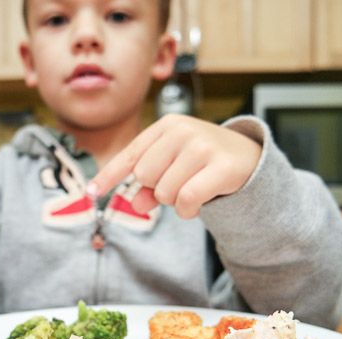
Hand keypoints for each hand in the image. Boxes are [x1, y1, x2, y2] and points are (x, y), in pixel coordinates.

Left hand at [87, 114, 261, 218]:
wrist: (250, 157)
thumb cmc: (204, 161)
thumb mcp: (174, 168)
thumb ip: (151, 185)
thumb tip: (136, 204)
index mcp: (166, 126)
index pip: (130, 155)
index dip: (108, 176)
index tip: (91, 193)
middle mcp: (182, 131)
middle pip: (145, 177)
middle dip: (158, 189)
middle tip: (180, 183)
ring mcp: (202, 146)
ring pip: (164, 191)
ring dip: (175, 201)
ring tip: (193, 189)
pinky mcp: (221, 166)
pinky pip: (186, 200)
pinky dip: (187, 210)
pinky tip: (198, 203)